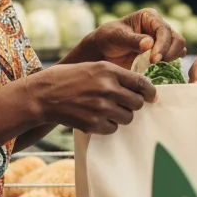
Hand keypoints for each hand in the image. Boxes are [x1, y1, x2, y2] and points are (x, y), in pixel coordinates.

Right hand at [27, 61, 156, 134]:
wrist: (44, 95)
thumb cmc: (69, 78)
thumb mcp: (94, 67)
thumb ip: (117, 75)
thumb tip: (141, 89)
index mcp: (109, 71)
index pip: (141, 83)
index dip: (150, 92)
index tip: (152, 97)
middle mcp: (107, 88)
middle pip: (137, 103)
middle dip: (133, 104)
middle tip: (124, 103)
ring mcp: (101, 107)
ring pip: (127, 117)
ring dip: (121, 116)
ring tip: (107, 110)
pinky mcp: (93, 123)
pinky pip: (113, 128)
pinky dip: (108, 125)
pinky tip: (97, 117)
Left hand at [76, 8, 185, 68]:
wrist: (103, 52)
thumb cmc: (108, 39)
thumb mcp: (117, 37)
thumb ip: (133, 40)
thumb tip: (149, 43)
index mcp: (149, 17)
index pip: (164, 29)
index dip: (162, 44)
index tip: (154, 59)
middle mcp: (159, 27)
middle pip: (177, 39)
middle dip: (169, 52)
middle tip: (155, 63)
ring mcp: (162, 41)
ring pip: (179, 48)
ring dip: (171, 59)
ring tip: (156, 66)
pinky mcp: (162, 54)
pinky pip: (174, 59)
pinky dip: (171, 65)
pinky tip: (160, 70)